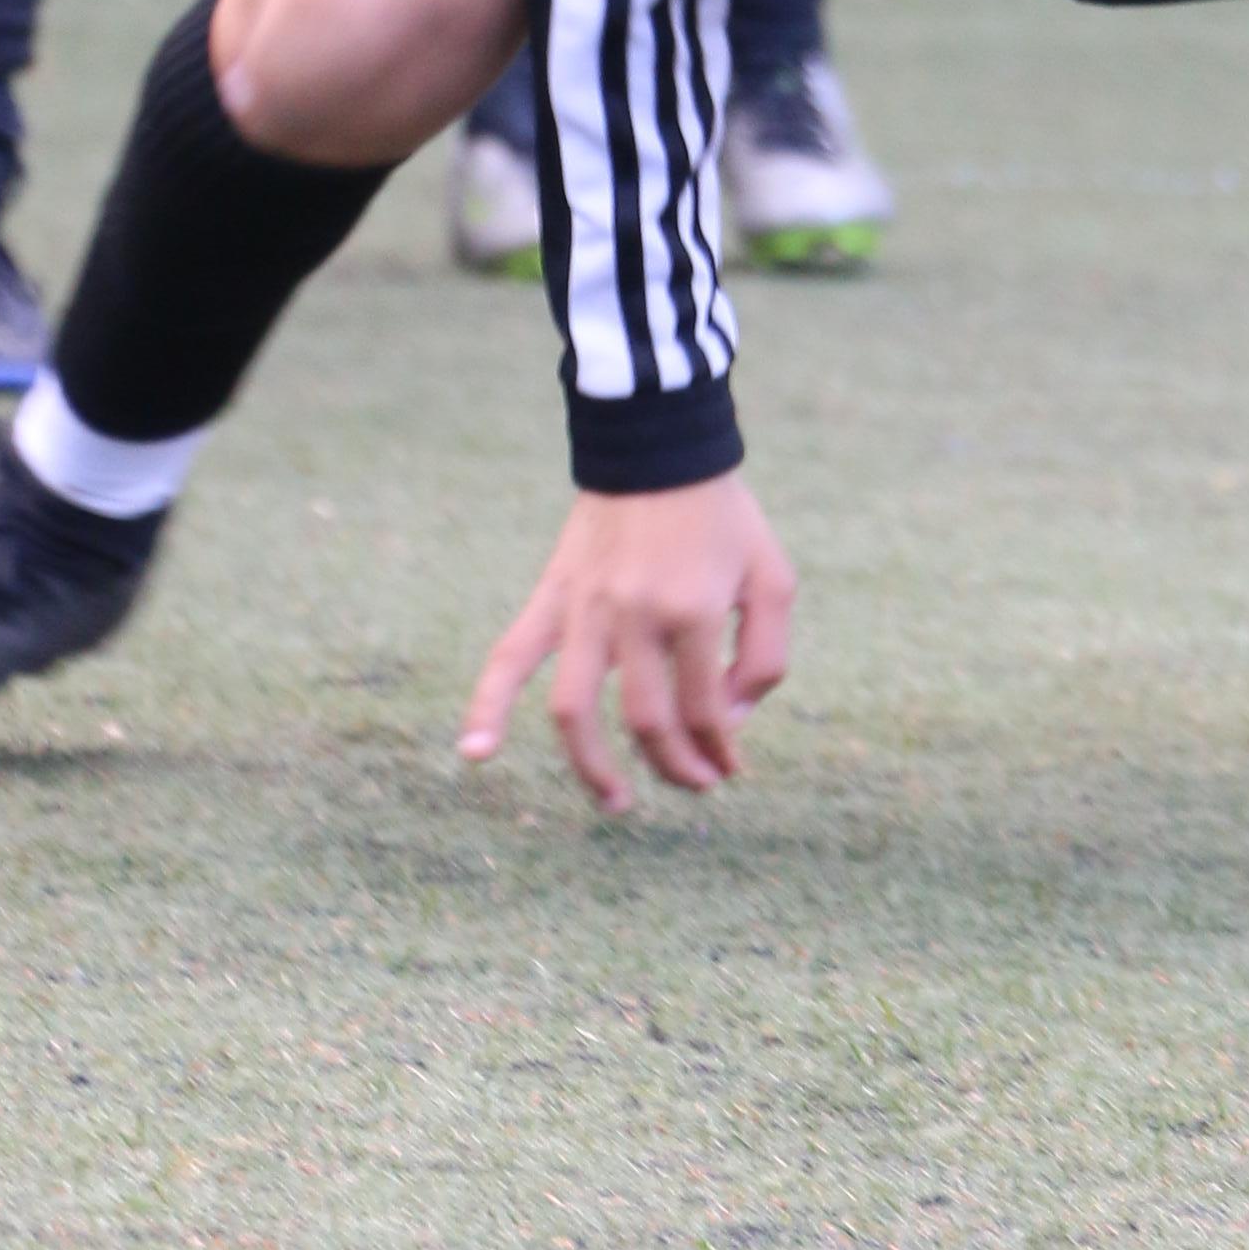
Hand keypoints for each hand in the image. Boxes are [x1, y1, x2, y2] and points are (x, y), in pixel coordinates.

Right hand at [459, 480, 794, 807]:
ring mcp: (587, 609)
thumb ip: (765, 656)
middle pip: (648, 721)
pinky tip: (475, 754)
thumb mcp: (773, 579)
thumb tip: (727, 720)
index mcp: (697, 611)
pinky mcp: (553, 597)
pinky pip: (510, 657)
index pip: (704, 710)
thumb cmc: (725, 518)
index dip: (720, 748)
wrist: (660, 448)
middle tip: (699, 783)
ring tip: (618, 801)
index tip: (729, 763)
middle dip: (677, 766)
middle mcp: (637, 617)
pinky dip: (487, 705)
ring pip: (576, 710)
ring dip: (594, 768)